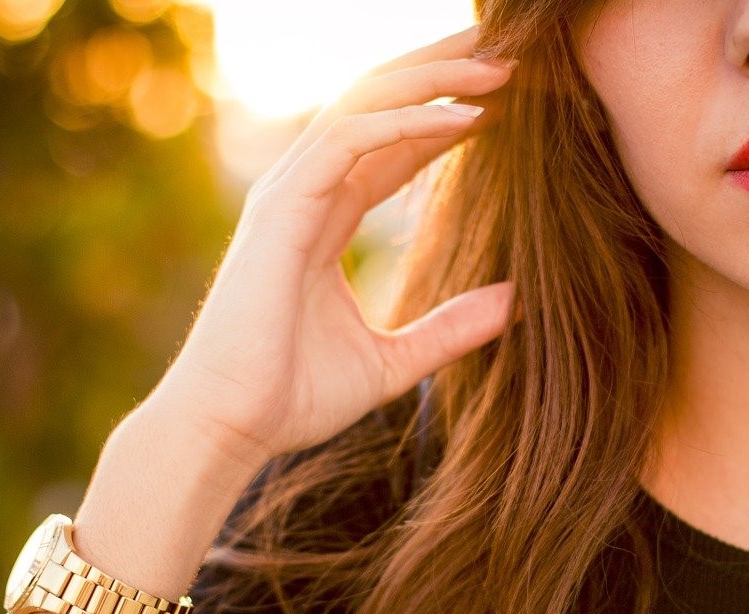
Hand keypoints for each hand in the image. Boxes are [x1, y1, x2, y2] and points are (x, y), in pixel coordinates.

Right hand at [149, 26, 515, 462]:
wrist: (231, 429)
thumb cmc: (293, 398)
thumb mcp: (394, 361)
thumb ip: (451, 328)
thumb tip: (516, 302)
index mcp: (324, 218)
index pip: (389, 143)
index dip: (444, 114)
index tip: (507, 99)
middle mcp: (305, 192)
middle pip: (377, 105)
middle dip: (441, 70)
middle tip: (507, 49)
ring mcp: (288, 195)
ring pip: (364, 105)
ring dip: (433, 79)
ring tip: (500, 66)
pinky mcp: (281, 209)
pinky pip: (349, 141)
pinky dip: (407, 122)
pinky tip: (464, 119)